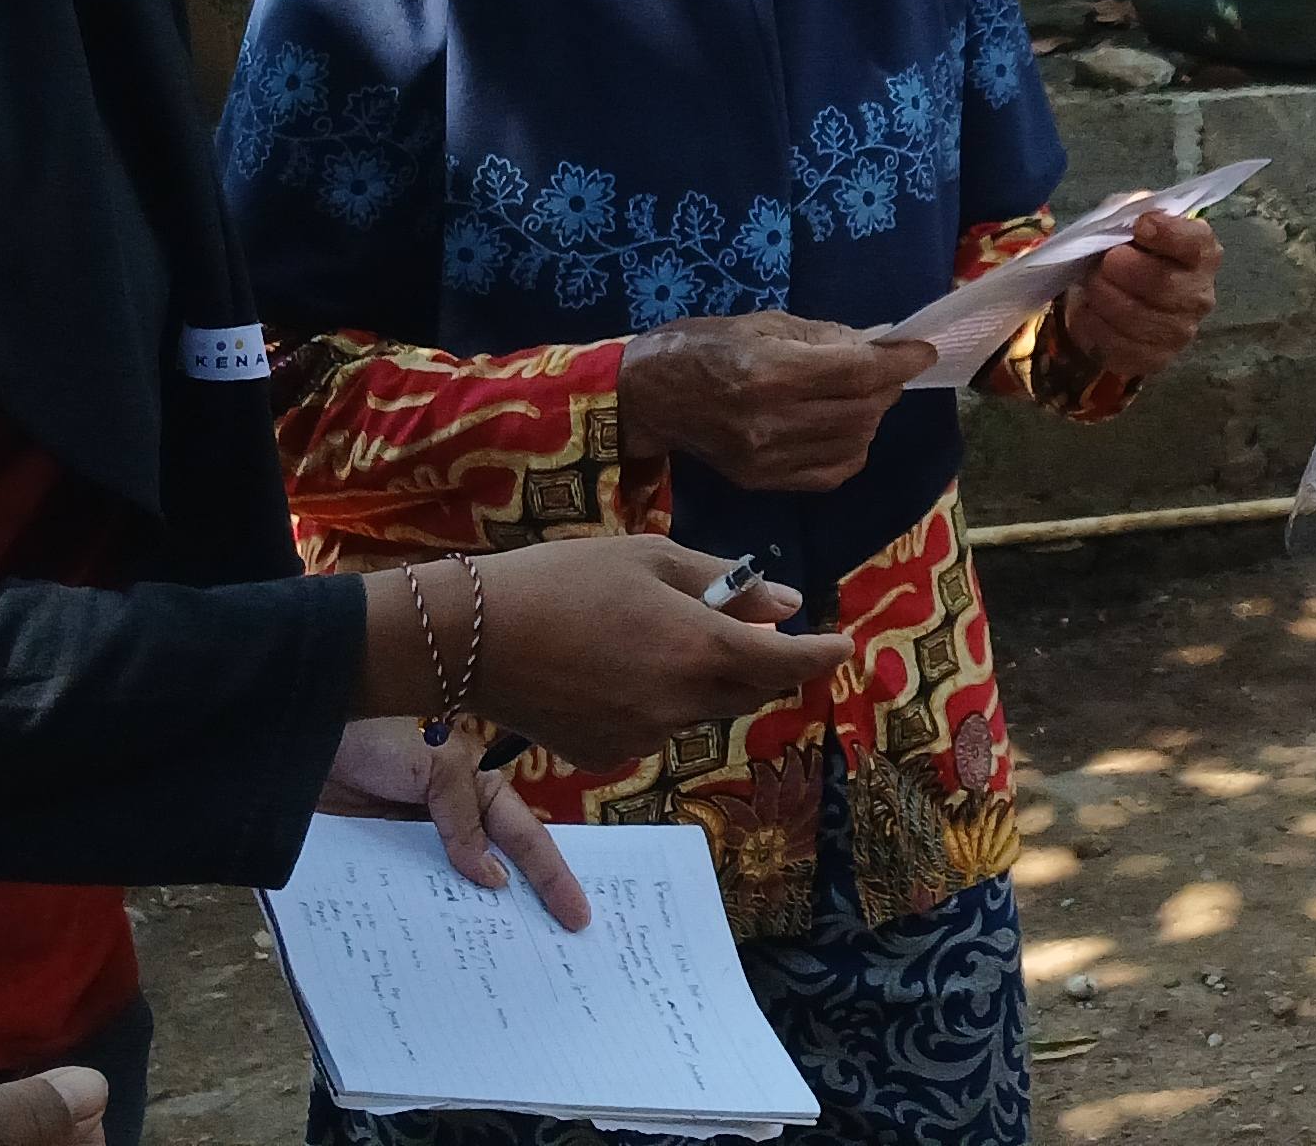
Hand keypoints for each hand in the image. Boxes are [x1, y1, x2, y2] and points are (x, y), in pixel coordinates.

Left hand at [319, 716, 589, 929]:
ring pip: (452, 888)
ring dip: (467, 919)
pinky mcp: (380, 858)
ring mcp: (416, 841)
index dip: (554, 877)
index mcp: (480, 788)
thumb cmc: (380, 735)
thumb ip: (464, 820)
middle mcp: (454, 818)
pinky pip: (408, 891)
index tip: (578, 917)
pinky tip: (430, 945)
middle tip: (548, 953)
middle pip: (496, 869)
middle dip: (522, 906)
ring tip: (490, 963)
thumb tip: (491, 879)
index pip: (526, 838)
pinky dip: (420, 915)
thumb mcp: (437, 765)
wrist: (306, 736)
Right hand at [454, 536, 851, 769]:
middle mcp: (680, 701)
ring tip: (651, 639)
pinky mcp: (609, 757)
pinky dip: (656, 703)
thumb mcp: (650, 558)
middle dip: (760, 664)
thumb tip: (788, 606)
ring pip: (701, 711)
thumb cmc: (563, 578)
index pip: (787, 663)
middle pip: (749, 692)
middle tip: (745, 630)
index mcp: (698, 647)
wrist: (474, 637)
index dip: (821, 655)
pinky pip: (656, 730)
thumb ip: (725, 584)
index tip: (841, 645)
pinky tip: (612, 671)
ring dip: (702, 682)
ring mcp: (645, 736)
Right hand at [617, 312, 935, 490]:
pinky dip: (851, 450)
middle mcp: (771, 421)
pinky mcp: (762, 481)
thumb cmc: (701, 347)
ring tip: (862, 395)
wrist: (647, 396)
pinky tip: (842, 428)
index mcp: (769, 373)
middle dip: (887, 387)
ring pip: (854, 444)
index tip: (922, 351)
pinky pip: (831, 473)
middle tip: (889, 369)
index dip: (899, 361)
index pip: (858, 372)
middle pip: (862, 411)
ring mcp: (766, 458)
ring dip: (871, 418)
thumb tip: (875, 345)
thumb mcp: (761, 324)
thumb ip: (822, 337)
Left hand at [1059, 210, 1220, 383]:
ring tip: (1093, 284)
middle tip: (1103, 262)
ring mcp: (1180, 332)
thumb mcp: (1130, 219)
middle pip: (1162, 284)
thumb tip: (1132, 214)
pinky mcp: (1155, 359)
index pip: (1196, 243)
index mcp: (1202, 254)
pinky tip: (1091, 310)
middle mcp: (1200, 295)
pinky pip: (1117, 346)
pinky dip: (1094, 325)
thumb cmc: (1130, 250)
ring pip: (1135, 317)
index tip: (1140, 227)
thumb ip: (1133, 210)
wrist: (1118, 294)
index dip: (1168, 234)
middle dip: (1121, 269)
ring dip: (1103, 296)